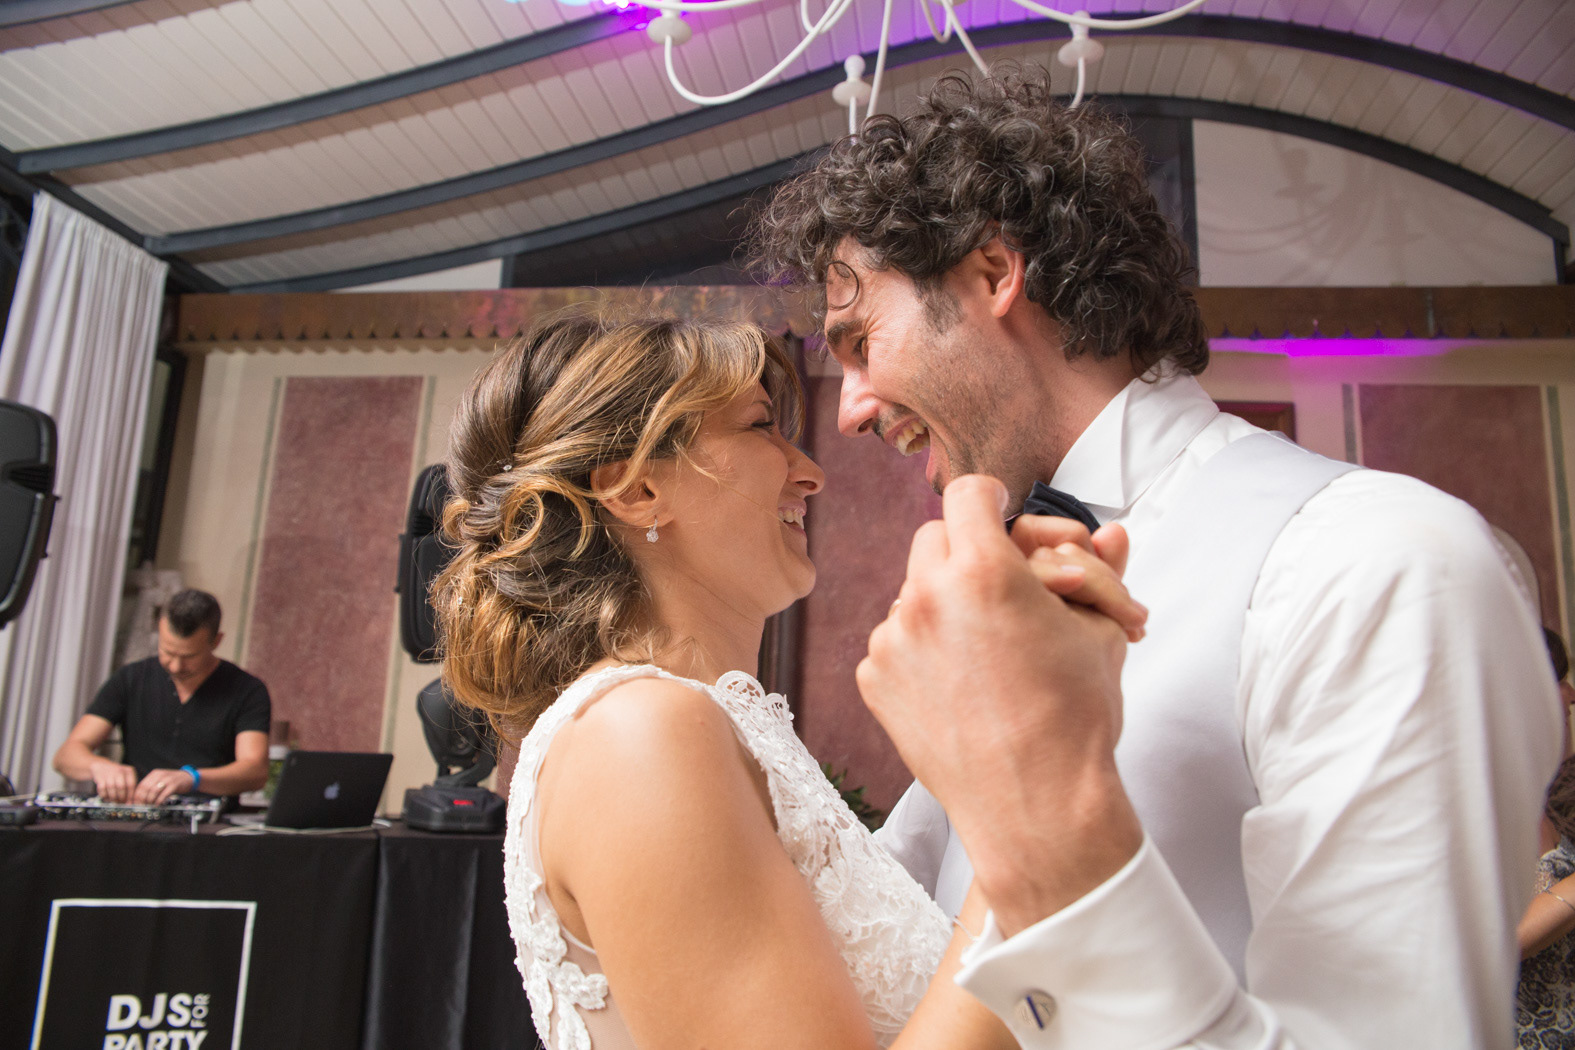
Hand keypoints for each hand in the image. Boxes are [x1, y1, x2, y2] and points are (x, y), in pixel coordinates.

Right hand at [88, 758, 137, 802]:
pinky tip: (106, 797)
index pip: (131, 784)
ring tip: (114, 801)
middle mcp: (119, 771)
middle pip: (121, 787)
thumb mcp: (125, 776)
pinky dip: (104, 795)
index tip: (129, 802)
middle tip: (120, 802)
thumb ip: (128, 787)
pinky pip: (102, 789)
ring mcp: (109, 773)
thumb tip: (129, 802)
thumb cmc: (116, 774)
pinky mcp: (100, 777)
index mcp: (128, 771)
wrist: (101, 766)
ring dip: (113, 797)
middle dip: (121, 797)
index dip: (130, 795)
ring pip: (112, 788)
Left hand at [132, 767, 195, 804]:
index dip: (137, 796)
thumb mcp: (161, 779)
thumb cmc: (174, 781)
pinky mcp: (174, 785)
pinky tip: (158, 804)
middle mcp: (160, 775)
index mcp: (155, 774)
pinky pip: (163, 794)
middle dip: (143, 800)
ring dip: (150, 801)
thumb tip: (140, 799)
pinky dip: (159, 801)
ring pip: (153, 792)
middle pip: (146, 789)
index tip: (137, 804)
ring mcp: (167, 779)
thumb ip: (152, 786)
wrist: (189, 777)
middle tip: (143, 806)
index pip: (141, 785)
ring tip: (151, 806)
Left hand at [858, 475, 1142, 935]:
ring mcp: (893, 639)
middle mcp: (927, 596)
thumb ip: (1098, 571)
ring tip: (990, 648)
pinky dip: (922, 649)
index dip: (991, 498)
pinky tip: (962, 682)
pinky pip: (895, 640)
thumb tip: (1113, 535)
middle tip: (1004, 585)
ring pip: (913, 591)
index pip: (969, 493)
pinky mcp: (875, 678)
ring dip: (945, 602)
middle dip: (969, 551)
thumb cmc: (1076, 718)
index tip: (1000, 512)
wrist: (1037, 806)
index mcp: (984, 570)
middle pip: (935, 537)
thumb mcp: (1100, 631)